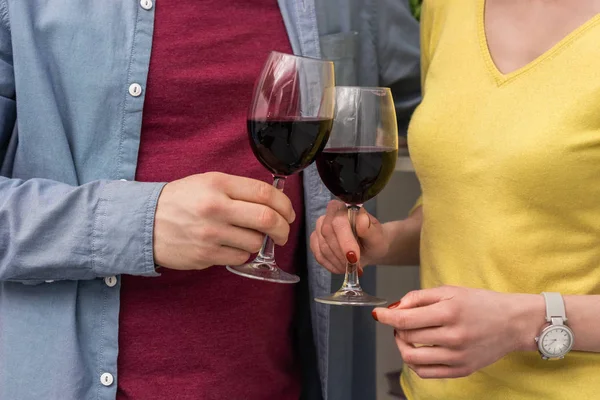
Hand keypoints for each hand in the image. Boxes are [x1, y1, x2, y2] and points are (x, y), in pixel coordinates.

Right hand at [153, 172, 294, 270]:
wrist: (143, 222)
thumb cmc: (180, 201)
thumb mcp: (207, 182)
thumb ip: (238, 189)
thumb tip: (273, 201)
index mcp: (218, 184)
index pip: (265, 193)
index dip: (285, 204)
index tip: (289, 213)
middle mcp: (216, 207)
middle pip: (267, 219)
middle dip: (283, 228)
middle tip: (284, 232)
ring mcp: (211, 233)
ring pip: (255, 241)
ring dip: (259, 242)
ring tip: (248, 237)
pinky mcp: (205, 255)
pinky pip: (240, 257)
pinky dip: (242, 253)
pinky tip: (231, 246)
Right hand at [309, 200, 388, 272]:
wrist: (370, 248)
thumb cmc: (374, 239)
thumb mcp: (376, 236)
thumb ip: (369, 229)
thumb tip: (362, 219)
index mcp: (344, 208)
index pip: (338, 222)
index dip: (345, 241)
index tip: (354, 258)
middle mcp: (329, 214)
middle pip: (327, 234)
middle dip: (341, 254)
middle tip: (354, 265)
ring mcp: (319, 228)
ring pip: (322, 247)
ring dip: (337, 261)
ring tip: (350, 267)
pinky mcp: (315, 241)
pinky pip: (318, 255)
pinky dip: (331, 265)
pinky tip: (342, 267)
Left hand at [372, 286, 544, 378]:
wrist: (514, 323)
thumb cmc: (481, 303)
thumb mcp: (450, 291)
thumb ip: (420, 297)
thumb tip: (395, 307)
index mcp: (449, 312)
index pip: (405, 320)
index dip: (386, 317)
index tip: (378, 314)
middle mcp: (453, 336)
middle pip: (407, 337)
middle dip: (396, 328)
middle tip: (401, 321)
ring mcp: (457, 356)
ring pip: (412, 357)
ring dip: (402, 345)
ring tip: (407, 336)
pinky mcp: (461, 370)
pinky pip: (426, 372)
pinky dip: (414, 362)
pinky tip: (417, 351)